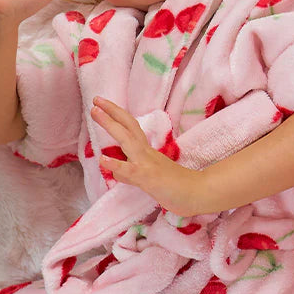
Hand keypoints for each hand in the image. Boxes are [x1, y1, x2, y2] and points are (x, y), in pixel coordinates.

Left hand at [91, 98, 200, 214]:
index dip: (118, 116)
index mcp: (148, 153)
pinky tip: (102, 159)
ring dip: (111, 126)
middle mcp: (147, 154)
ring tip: (95, 113)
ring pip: (128, 141)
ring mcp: (147, 164)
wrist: (199, 194)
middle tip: (96, 99)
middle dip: (112, 112)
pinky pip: (130, 170)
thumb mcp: (150, 179)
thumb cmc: (177, 188)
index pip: (132, 129)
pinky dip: (116, 164)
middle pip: (129, 128)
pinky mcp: (148, 178)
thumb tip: (117, 172)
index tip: (103, 105)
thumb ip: (132, 175)